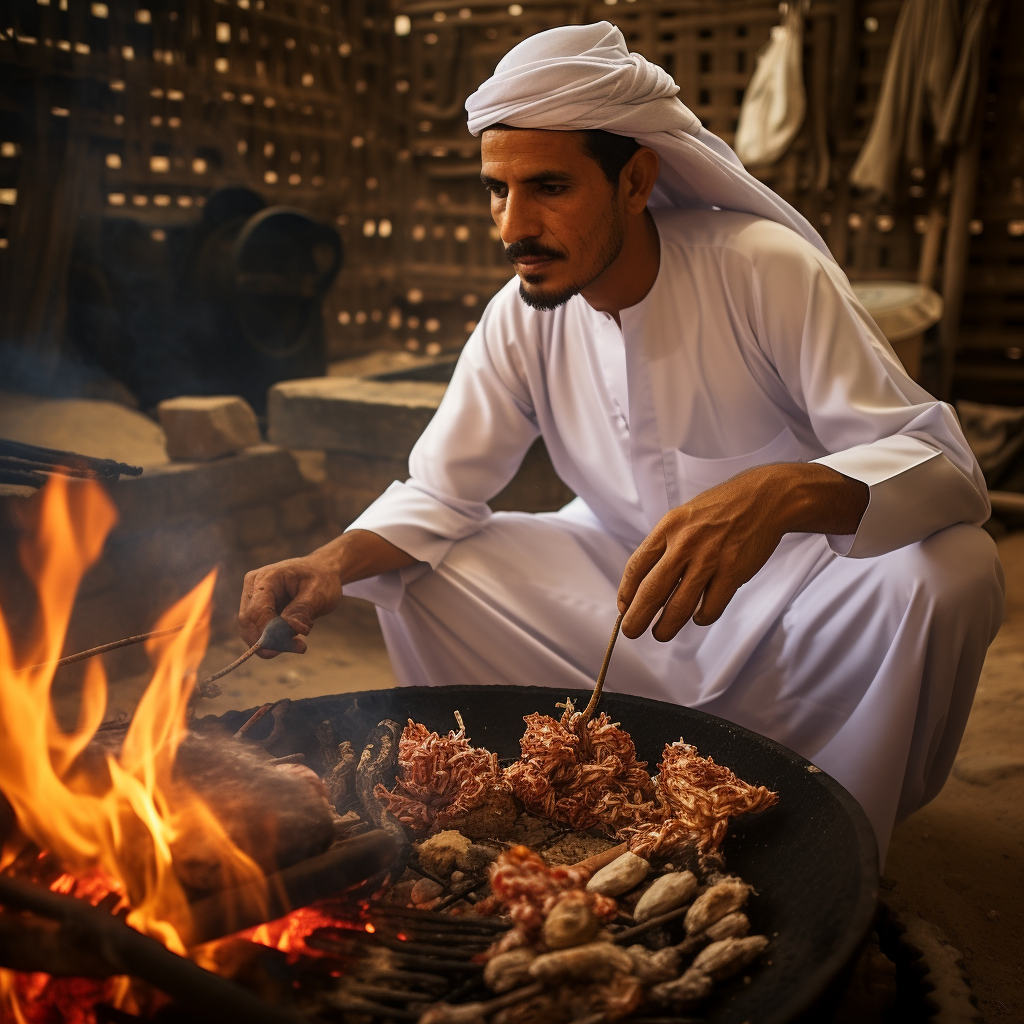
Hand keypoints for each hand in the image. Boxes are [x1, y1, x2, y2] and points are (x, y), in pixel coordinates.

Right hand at [237, 530, 417, 657]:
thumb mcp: (321, 593)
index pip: (253, 615)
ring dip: (275, 644)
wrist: (330, 570)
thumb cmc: (326, 577)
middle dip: (270, 643)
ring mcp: (255, 598)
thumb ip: (304, 612)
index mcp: (264, 579)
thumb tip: (292, 632)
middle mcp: (254, 587)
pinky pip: (262, 631)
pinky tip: (299, 638)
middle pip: (247, 626)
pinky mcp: (261, 608)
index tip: (293, 647)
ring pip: (253, 632)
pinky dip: (277, 640)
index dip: (267, 637)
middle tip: (300, 649)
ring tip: (302, 644)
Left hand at [617, 462, 867, 641]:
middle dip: (637, 618)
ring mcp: (710, 559)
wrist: (763, 498)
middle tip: (630, 632)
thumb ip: (664, 545)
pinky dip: (702, 617)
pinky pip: (711, 607)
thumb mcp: (682, 517)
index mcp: (668, 528)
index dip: (626, 592)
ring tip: (661, 633)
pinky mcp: (733, 572)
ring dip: (666, 626)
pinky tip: (699, 615)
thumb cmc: (719, 510)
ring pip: (680, 606)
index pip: (637, 566)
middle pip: (652, 591)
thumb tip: (644, 583)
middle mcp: (685, 544)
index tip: (623, 608)